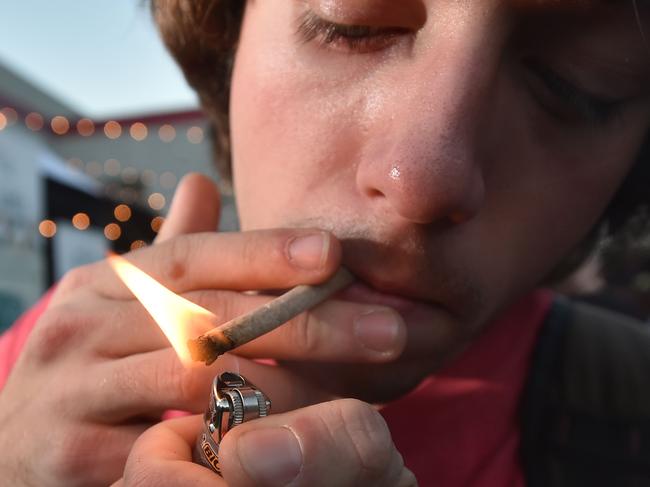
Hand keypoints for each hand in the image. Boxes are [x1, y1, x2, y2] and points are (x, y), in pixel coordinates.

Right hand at [0, 173, 429, 485]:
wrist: (10, 448)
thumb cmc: (91, 368)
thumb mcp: (122, 304)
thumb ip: (169, 256)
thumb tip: (202, 179)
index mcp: (107, 284)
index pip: (195, 257)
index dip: (265, 251)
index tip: (334, 251)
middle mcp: (85, 326)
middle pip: (210, 317)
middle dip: (304, 323)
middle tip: (387, 329)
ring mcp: (71, 391)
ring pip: (194, 381)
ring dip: (283, 386)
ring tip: (359, 387)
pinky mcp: (70, 456)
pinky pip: (167, 449)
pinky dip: (230, 447)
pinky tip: (287, 443)